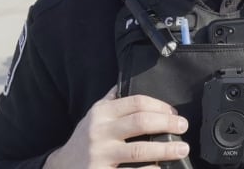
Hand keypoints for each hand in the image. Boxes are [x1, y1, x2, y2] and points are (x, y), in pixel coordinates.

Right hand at [43, 86, 188, 168]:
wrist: (60, 168)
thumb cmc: (83, 140)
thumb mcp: (93, 115)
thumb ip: (111, 100)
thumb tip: (127, 82)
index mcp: (101, 114)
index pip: (136, 102)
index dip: (160, 106)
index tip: (174, 113)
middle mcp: (99, 132)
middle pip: (141, 122)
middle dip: (167, 123)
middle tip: (183, 126)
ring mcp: (100, 155)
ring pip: (139, 151)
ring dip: (165, 149)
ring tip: (182, 149)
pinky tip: (161, 168)